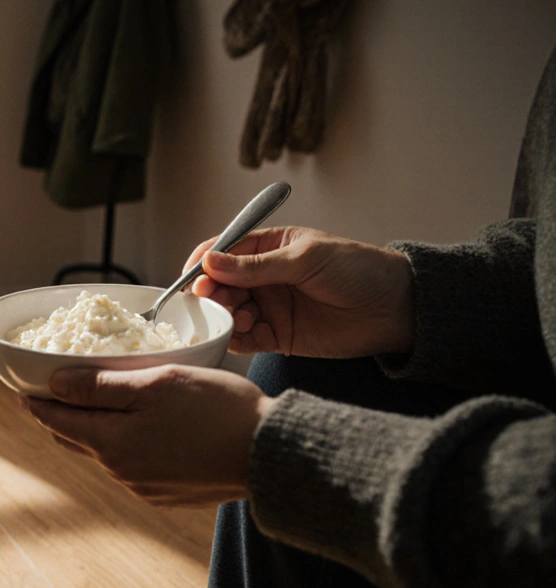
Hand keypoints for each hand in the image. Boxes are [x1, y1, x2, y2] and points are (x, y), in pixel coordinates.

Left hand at [21, 365, 275, 507]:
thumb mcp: (155, 383)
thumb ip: (100, 385)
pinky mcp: (167, 494)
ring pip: (105, 453)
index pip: (57, 421)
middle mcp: (120, 472)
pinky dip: (125, 447)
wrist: (270, 455)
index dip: (38, 403)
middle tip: (50, 397)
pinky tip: (137, 432)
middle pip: (77, 439)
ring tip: (94, 408)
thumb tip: (53, 384)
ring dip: (95, 431)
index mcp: (111, 443)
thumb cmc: (216, 410)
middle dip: (61, 417)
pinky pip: (132, 467)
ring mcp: (144, 487)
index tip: (24, 390)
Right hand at [184, 226, 415, 357]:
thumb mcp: (305, 259)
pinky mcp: (277, 336)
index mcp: (270, 248)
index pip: (225, 250)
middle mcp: (264, 278)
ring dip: (225, 315)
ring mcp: (270, 307)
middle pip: (221, 284)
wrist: (396, 309)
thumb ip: (256, 266)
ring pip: (229, 312)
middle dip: (211, 291)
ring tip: (238, 316)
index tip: (193, 275)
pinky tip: (242, 333)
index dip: (205, 262)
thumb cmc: (358, 270)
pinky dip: (236, 337)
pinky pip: (245, 338)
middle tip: (210, 298)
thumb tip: (210, 261)